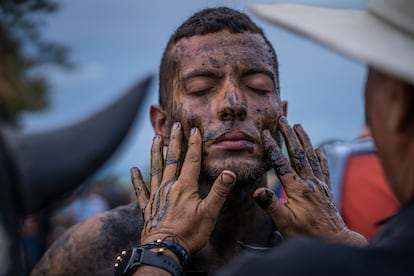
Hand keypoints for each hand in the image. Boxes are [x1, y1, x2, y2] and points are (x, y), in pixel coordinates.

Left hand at [130, 122, 235, 253]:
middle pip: (172, 159)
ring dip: (156, 153)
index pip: (191, 160)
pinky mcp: (148, 207)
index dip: (194, 144)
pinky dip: (136, 179)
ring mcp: (156, 196)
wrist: (165, 250)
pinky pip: (141, 190)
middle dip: (174, 141)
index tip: (194, 129)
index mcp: (184, 187)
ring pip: (155, 169)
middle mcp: (168, 187)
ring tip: (155, 138)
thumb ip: (219, 191)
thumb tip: (229, 173)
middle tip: (174, 125)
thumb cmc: (189, 233)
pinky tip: (133, 170)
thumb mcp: (210, 213)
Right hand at [256, 116, 366, 245]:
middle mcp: (310, 182)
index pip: (282, 163)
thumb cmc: (306, 233)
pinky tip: (319, 149)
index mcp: (298, 189)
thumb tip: (256, 192)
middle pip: (298, 154)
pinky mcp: (327, 188)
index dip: (273, 147)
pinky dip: (321, 155)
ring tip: (298, 125)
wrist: (333, 239)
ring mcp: (320, 184)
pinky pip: (323, 167)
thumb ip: (271, 205)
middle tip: (283, 119)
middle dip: (289, 135)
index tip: (266, 133)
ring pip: (312, 156)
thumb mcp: (284, 223)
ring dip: (304, 139)